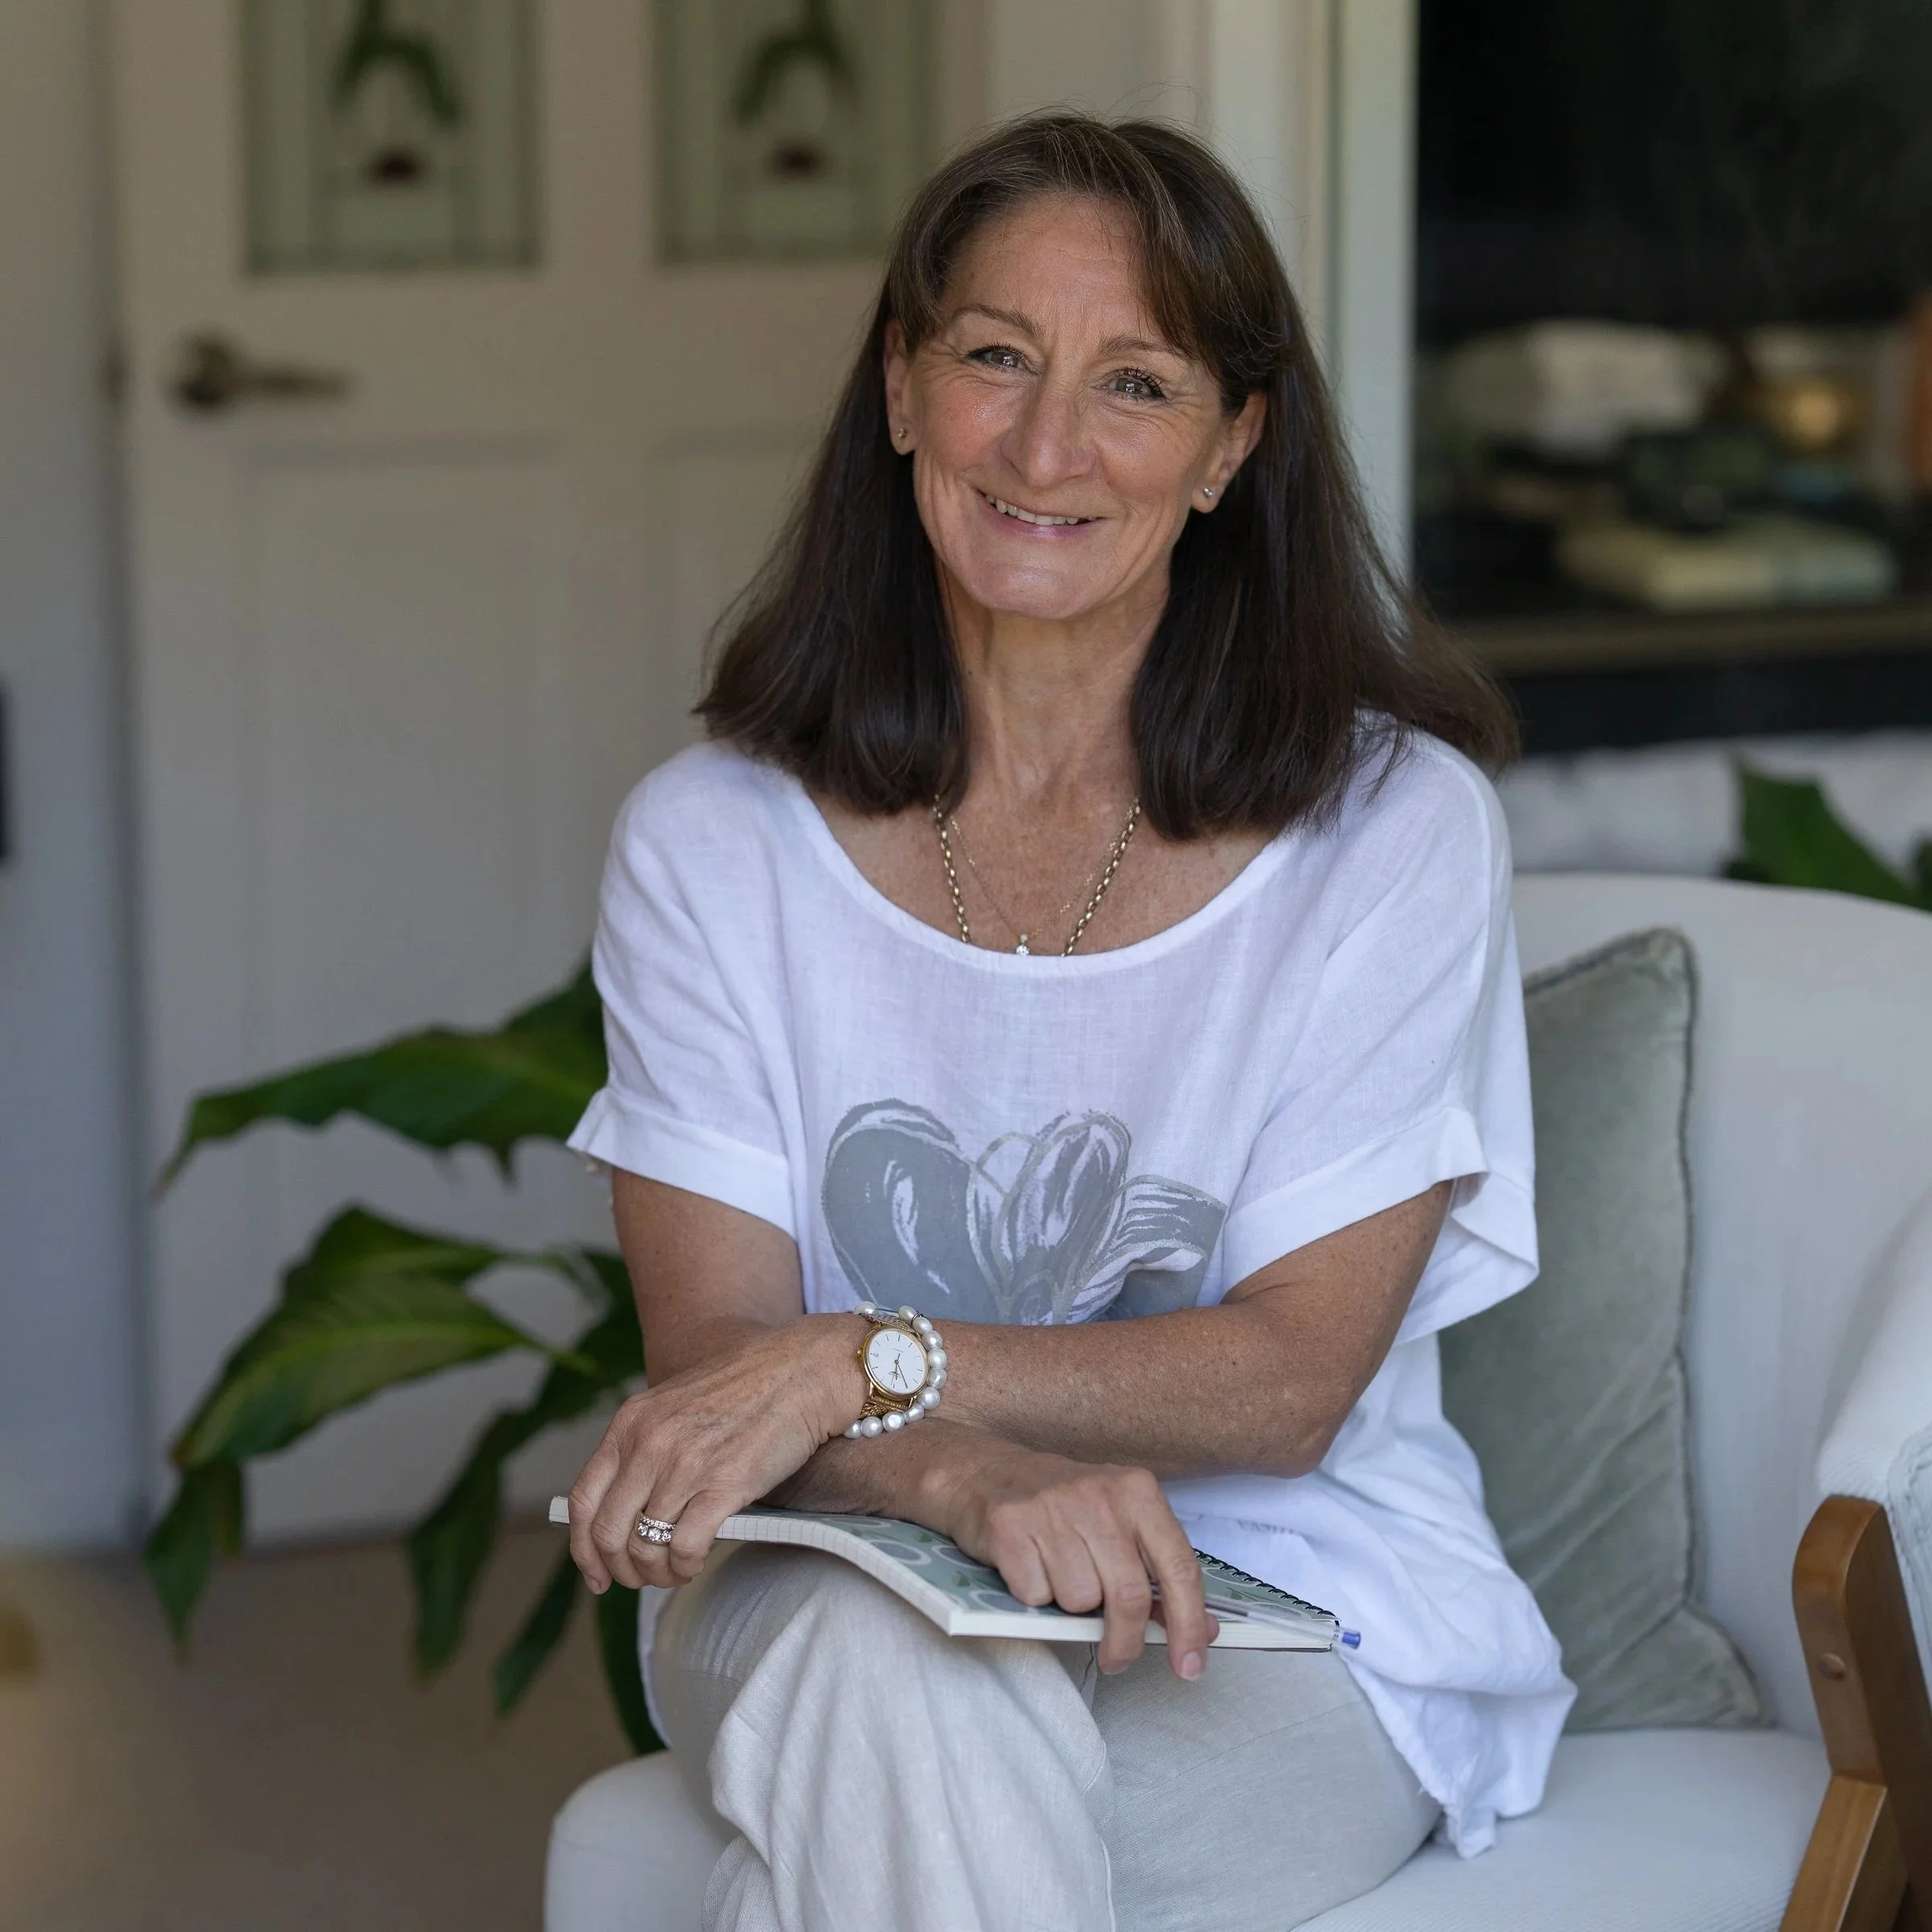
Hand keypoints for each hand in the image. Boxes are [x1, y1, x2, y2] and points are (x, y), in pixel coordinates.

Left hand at [568, 1314, 862, 1593]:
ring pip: (645, 1548)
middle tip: (643, 1578)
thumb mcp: (674, 1406)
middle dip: (622, 1570)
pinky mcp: (723, 1485)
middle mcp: (649, 1443)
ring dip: (657, 1573)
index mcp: (630, 1423)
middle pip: (609, 1533)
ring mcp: (684, 1464)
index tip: (598, 1575)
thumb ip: (645, 1447)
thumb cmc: (745, 1391)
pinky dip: (685, 1568)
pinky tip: (696, 1563)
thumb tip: (625, 1510)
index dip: (584, 1549)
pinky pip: (684, 1549)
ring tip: (675, 1572)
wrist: (800, 1372)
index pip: (584, 1501)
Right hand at [927, 1433, 1216, 1678]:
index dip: (1189, 1626)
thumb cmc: (1060, 1506)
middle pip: (1129, 1598)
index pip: (1179, 1569)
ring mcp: (1052, 1508)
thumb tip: (1202, 1629)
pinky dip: (1034, 1597)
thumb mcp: (1117, 1524)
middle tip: (1116, 1656)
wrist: (983, 1472)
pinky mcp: (1010, 1527)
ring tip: (1058, 1578)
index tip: (1190, 1666)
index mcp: (1137, 1491)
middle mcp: (1099, 1495)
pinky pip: (1037, 1597)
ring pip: (1080, 1602)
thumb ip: (1158, 1573)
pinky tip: (1029, 1568)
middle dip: (1124, 1642)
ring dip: (1070, 1608)